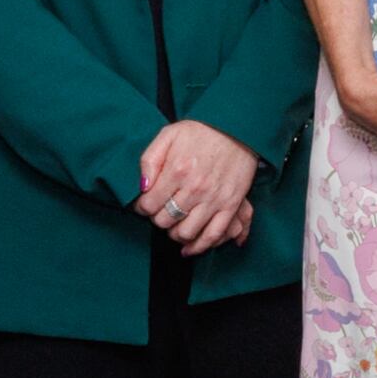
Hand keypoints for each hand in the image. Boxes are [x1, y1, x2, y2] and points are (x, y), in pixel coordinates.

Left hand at [139, 119, 264, 254]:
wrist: (235, 128)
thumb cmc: (199, 132)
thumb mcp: (168, 135)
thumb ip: (149, 160)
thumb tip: (142, 188)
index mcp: (177, 170)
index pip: (148, 205)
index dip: (142, 208)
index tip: (144, 205)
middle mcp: (194, 188)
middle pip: (164, 221)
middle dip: (157, 219)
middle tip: (160, 212)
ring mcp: (214, 199)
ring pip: (185, 233)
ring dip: (174, 234)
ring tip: (173, 225)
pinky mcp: (230, 205)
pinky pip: (213, 235)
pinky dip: (199, 247)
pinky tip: (189, 248)